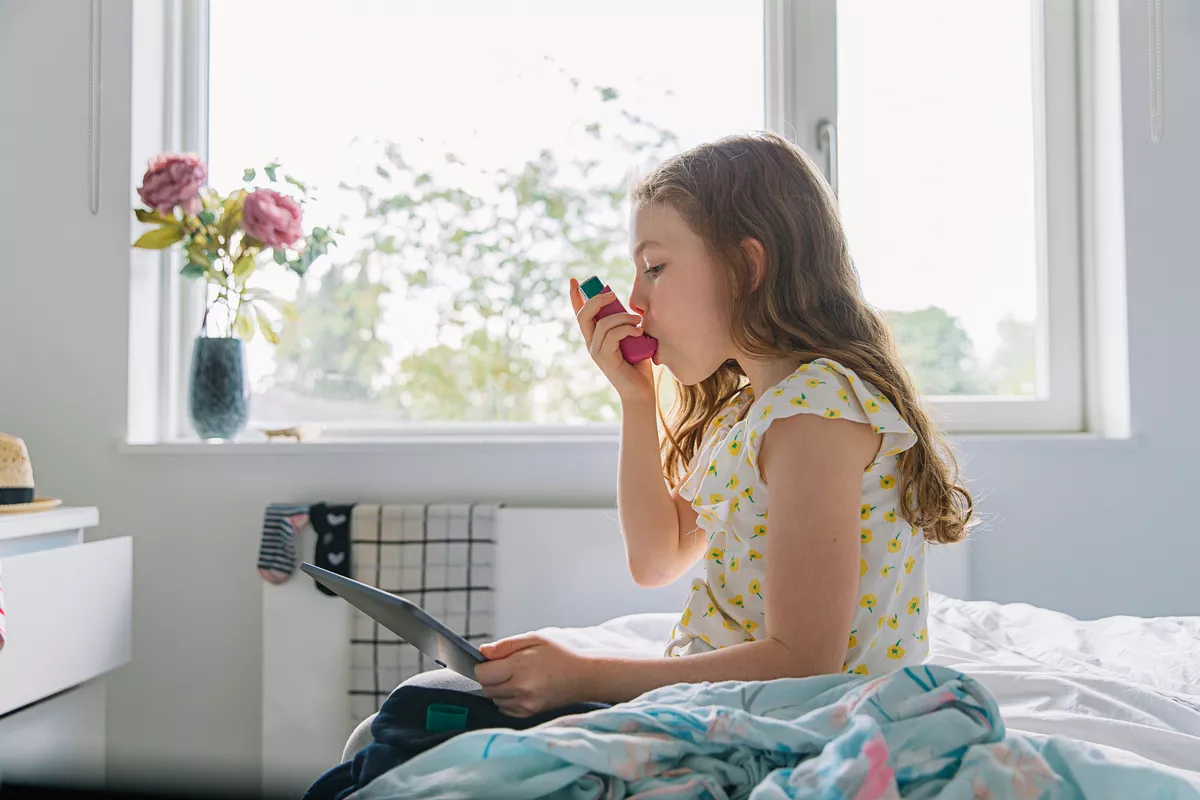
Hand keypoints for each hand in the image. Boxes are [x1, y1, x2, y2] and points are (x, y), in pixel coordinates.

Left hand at [475, 634, 595, 717]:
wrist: (583, 677)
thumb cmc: (559, 654)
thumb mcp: (534, 639)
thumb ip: (505, 645)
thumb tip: (482, 652)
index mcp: (521, 666)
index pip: (483, 674)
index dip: (482, 667)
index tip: (490, 662)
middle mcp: (522, 688)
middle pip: (486, 688)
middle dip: (489, 678)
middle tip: (505, 668)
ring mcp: (525, 704)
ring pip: (494, 699)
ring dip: (498, 689)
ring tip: (516, 678)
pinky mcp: (529, 714)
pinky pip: (504, 709)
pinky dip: (506, 700)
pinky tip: (521, 689)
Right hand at [569, 277, 654, 404]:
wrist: (640, 391)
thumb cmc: (638, 364)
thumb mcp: (632, 338)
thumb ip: (627, 324)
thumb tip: (635, 308)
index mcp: (595, 337)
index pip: (580, 314)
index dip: (575, 297)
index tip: (574, 280)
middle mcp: (591, 343)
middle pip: (584, 315)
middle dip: (596, 300)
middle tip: (613, 295)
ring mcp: (596, 351)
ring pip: (602, 324)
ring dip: (622, 317)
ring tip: (638, 321)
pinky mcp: (605, 358)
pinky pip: (612, 336)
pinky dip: (626, 329)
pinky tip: (638, 331)